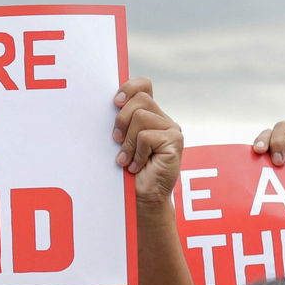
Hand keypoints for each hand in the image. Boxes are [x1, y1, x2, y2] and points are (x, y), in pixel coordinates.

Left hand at [112, 78, 183, 208]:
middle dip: (121, 120)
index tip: (114, 102)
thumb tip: (109, 104)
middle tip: (116, 142)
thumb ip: (120, 123)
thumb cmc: (128, 172)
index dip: (129, 87)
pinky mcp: (175, 141)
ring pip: (141, 117)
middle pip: (140, 99)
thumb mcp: (120, 142)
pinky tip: (138, 166)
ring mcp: (172, 129)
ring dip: (128, 142)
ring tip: (127, 159)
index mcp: (150, 115)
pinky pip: (146, 136)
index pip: (143, 85)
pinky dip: (137, 153)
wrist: (141, 199)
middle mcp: (163, 119)